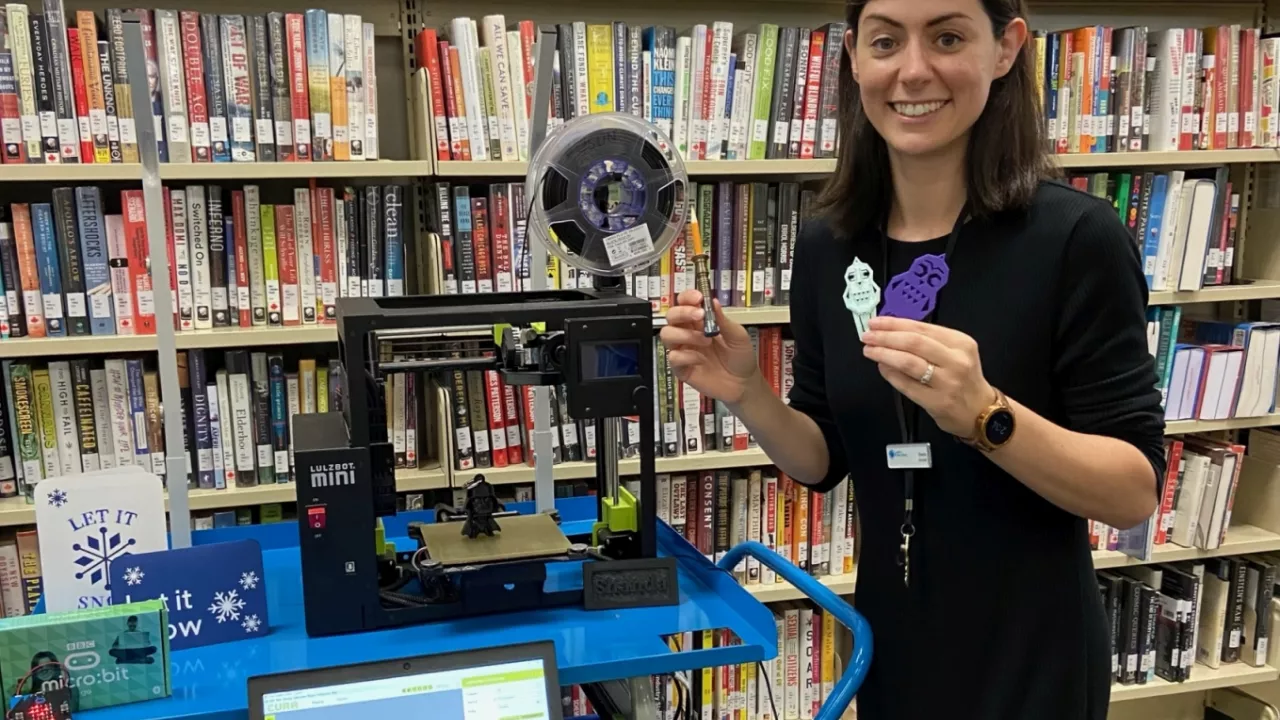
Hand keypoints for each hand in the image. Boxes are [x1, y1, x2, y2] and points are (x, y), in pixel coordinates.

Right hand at [659, 289, 759, 404]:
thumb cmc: (741, 357)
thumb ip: (723, 320)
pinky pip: (673, 357)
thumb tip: (712, 302)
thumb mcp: (737, 335)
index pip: (685, 303)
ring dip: (685, 334)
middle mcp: (688, 333)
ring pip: (667, 334)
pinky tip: (701, 360)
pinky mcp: (681, 368)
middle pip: (671, 316)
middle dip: (683, 312)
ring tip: (706, 341)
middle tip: (700, 316)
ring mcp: (684, 350)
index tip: (698, 298)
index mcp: (700, 322)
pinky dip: (687, 356)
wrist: (744, 383)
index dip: (687, 298)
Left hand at [861, 316, 995, 438]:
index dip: (894, 324)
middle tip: (867, 336)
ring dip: (884, 354)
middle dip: (885, 337)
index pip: (921, 328)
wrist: (982, 412)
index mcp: (960, 343)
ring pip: (908, 362)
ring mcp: (947, 382)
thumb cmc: (964, 379)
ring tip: (870, 350)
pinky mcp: (937, 402)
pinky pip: (907, 385)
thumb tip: (891, 332)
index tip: (876, 322)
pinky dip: (890, 375)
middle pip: (913, 343)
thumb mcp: (956, 352)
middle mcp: (956, 360)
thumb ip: (929, 341)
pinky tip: (882, 368)